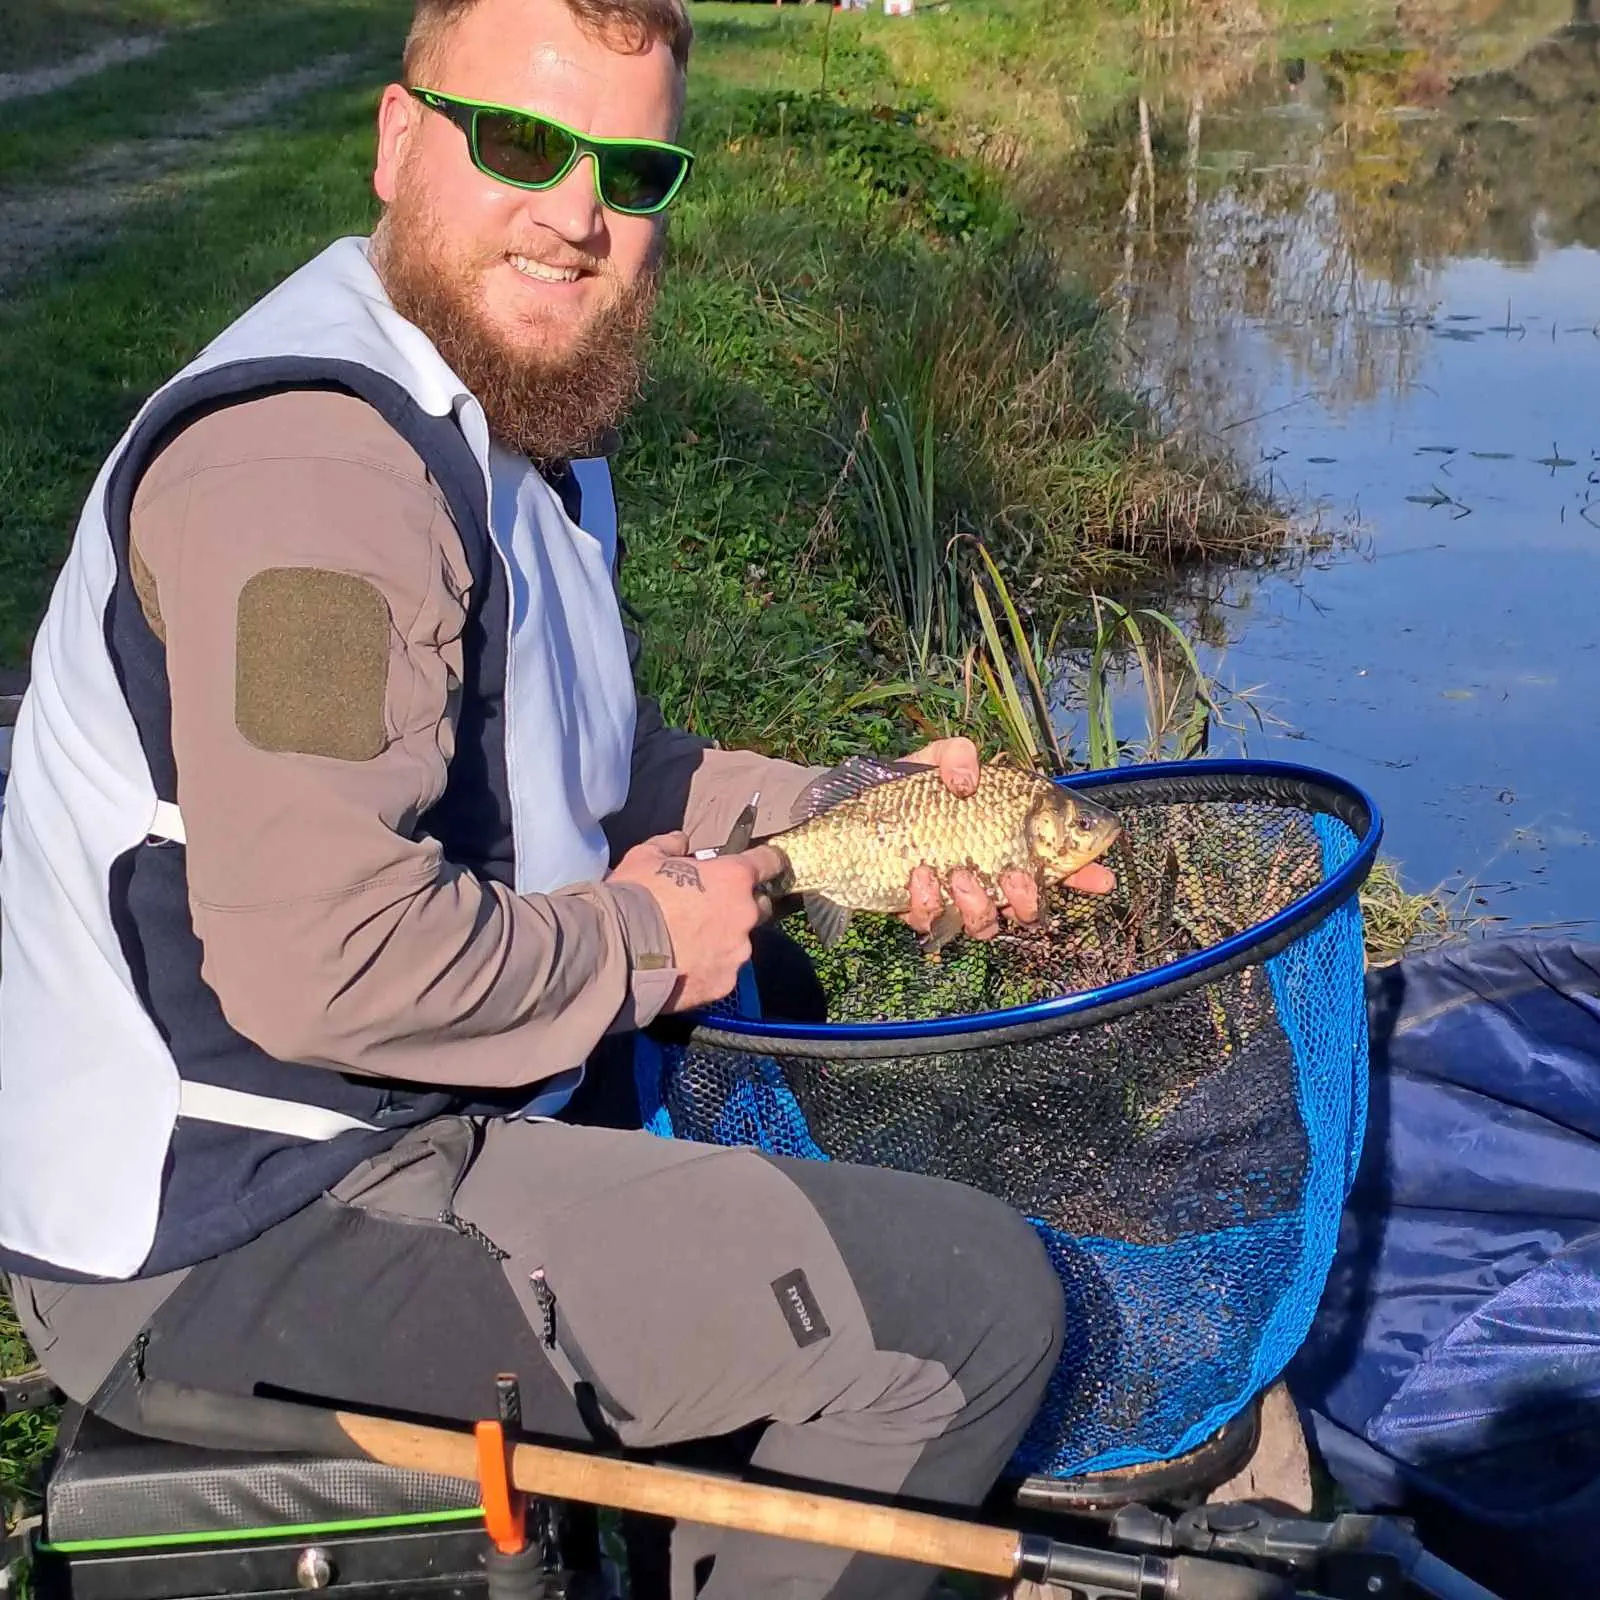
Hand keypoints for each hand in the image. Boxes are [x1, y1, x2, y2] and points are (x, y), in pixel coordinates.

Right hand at [607, 832, 787, 1012]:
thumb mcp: (645, 857)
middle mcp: (745, 914)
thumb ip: (670, 845)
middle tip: (709, 910)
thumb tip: (681, 841)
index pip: (769, 862)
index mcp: (733, 878)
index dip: (765, 862)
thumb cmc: (635, 896)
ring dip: (723, 940)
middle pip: (759, 907)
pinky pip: (722, 972)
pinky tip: (683, 968)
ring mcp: (737, 952)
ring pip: (740, 943)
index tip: (760, 865)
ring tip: (689, 946)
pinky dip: (708, 969)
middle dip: (741, 906)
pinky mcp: (724, 983)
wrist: (619, 952)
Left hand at [898, 737, 1115, 942]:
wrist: (852, 822)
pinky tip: (917, 876)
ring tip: (956, 875)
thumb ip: (958, 754)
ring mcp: (957, 900)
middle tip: (1015, 878)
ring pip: (987, 926)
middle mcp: (989, 876)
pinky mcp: (922, 913)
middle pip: (1030, 909)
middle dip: (1030, 902)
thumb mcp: (933, 759)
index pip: (1056, 864)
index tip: (1102, 879)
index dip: (1084, 874)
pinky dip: (930, 903)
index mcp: (1006, 840)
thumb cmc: (904, 791)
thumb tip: (969, 781)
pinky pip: (936, 924)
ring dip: (979, 905)